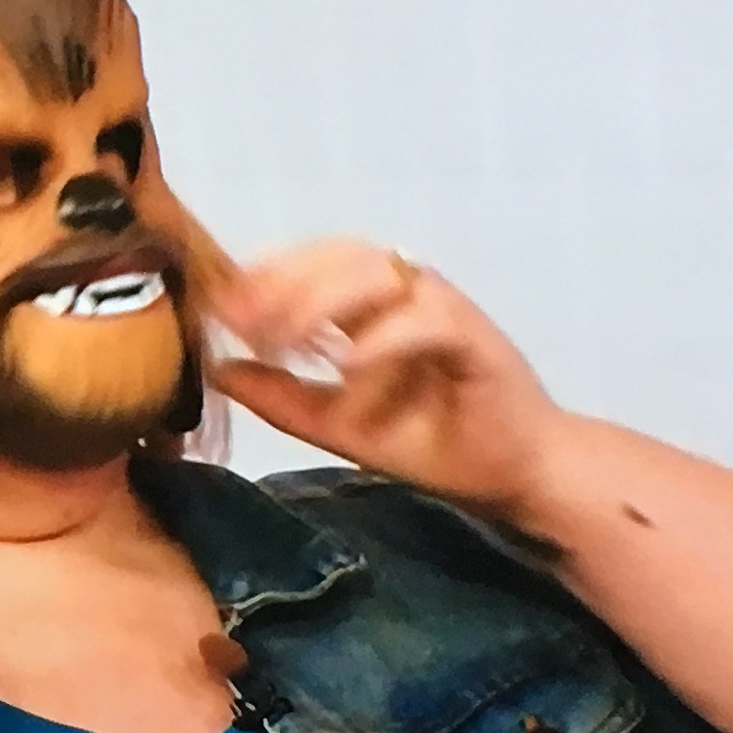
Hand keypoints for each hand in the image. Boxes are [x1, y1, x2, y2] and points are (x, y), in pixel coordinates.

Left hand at [206, 239, 561, 516]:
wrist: (513, 477)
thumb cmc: (435, 443)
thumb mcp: (339, 425)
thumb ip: (282, 396)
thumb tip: (218, 369)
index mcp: (376, 303)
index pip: (314, 262)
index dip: (267, 275)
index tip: (222, 307)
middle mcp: (409, 292)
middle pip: (341, 255)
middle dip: (286, 281)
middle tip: (244, 321)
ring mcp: (444, 309)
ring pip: (381, 274)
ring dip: (326, 301)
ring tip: (287, 340)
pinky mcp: (476, 335)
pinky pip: (427, 319)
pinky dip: (386, 337)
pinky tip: (350, 365)